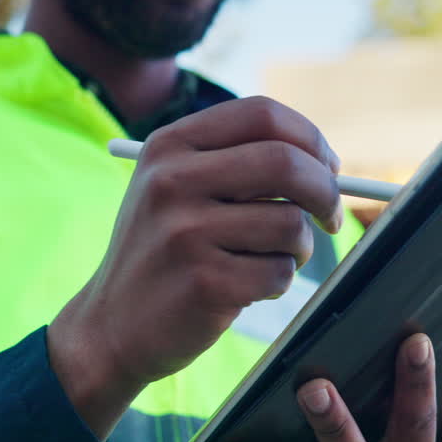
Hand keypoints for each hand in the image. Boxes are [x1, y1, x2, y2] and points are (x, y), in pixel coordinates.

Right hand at [49, 96, 342, 439]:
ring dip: (298, 248)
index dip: (309, 138)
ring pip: (290, 223)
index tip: (327, 168)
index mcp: (168, 146)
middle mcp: (172, 181)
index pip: (262, 115)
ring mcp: (186, 232)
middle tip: (330, 217)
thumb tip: (324, 162)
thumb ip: (235, 164)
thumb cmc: (162, 254)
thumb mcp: (175, 190)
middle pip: (286, 162)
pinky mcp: (204, 282)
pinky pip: (278, 273)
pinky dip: (276, 283)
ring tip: (266, 261)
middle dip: (325, 192)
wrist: (111, 326)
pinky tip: (243, 289)